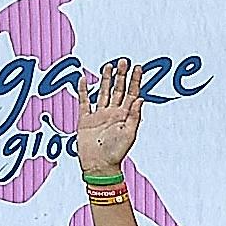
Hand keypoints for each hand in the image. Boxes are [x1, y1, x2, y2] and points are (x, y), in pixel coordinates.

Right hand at [75, 56, 142, 177]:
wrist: (98, 165)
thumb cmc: (116, 153)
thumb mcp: (129, 134)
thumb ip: (135, 116)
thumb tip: (142, 98)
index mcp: (125, 116)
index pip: (131, 94)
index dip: (135, 81)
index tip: (138, 68)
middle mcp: (112, 113)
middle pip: (118, 90)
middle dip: (121, 76)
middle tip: (123, 61)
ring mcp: (99, 115)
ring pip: (103, 92)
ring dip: (106, 80)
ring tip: (108, 66)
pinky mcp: (85, 119)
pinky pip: (84, 101)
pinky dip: (84, 90)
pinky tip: (85, 80)